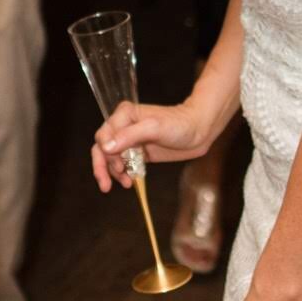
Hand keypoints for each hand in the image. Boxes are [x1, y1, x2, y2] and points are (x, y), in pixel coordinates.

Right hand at [91, 97, 211, 189]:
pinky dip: (123, 173)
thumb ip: (129, 136)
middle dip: (102, 167)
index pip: (104, 135)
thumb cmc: (180, 124)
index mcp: (124, 115)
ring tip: (126, 183)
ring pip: (111, 158)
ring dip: (113, 172)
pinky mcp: (138, 152)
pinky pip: (124, 164)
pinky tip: (130, 181)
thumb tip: (105, 147)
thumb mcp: (155, 128)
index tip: (118, 165)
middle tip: (106, 185)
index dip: (106, 152)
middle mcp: (124, 126)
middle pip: (102, 148)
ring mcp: (131, 140)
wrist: (199, 131)